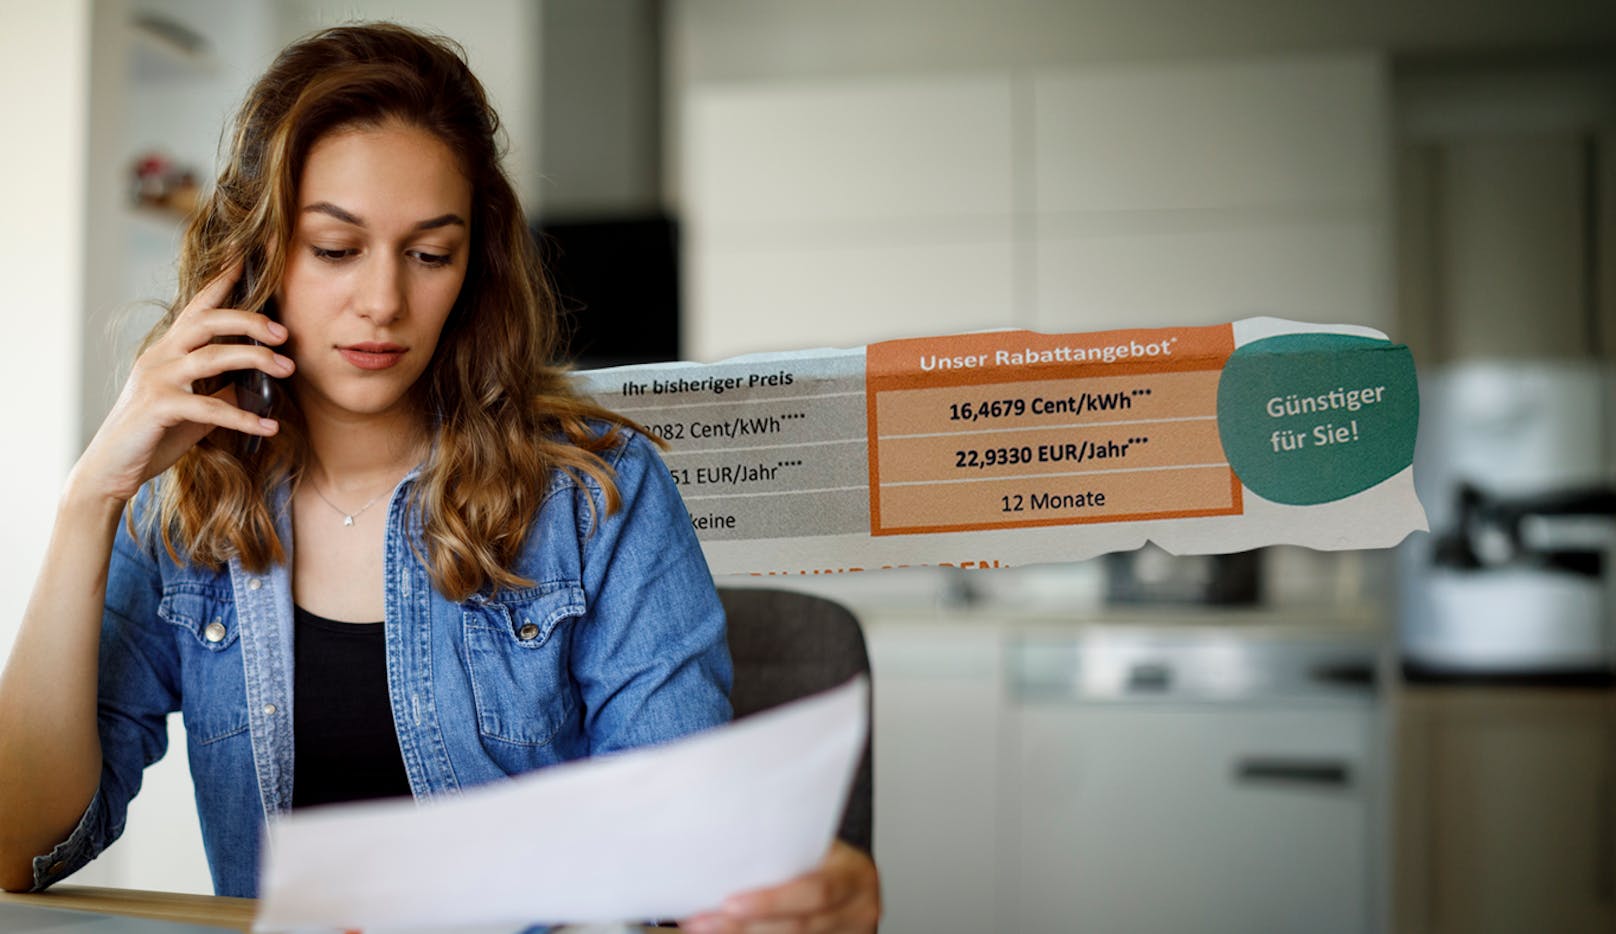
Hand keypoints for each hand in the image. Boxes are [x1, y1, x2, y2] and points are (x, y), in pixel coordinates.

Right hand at [69, 261, 292, 504]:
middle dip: (249, 321)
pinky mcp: (157, 408)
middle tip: (284, 333)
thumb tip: (258, 380)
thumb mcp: (194, 405)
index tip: (248, 259)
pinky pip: (209, 406)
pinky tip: (269, 426)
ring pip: (211, 357)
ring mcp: (156, 379)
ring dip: (254, 360)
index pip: (197, 306)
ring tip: (287, 370)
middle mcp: (160, 356)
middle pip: (208, 322)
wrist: (111, 467)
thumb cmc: (155, 433)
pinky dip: (243, 416)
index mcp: (169, 349)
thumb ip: (220, 387)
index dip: (222, 281)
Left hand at [681, 840, 880, 933]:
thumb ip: (787, 852)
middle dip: (745, 926)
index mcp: (856, 874)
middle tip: (703, 922)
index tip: (729, 902)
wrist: (853, 880)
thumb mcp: (817, 847)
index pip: (815, 890)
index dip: (771, 901)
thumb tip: (723, 853)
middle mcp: (860, 909)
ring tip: (707, 928)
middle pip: (799, 926)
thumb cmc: (825, 857)